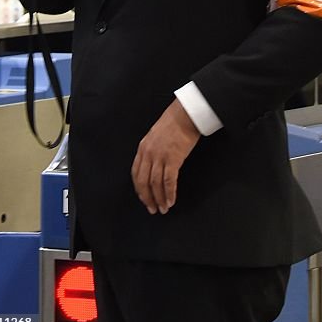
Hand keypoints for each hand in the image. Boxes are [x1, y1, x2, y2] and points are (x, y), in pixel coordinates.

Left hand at [131, 99, 200, 214]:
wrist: (186, 113)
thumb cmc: (175, 121)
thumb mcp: (156, 134)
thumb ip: (151, 149)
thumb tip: (153, 165)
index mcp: (143, 148)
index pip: (135, 174)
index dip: (139, 189)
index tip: (144, 199)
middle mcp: (148, 154)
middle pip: (143, 182)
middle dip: (147, 198)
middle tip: (153, 209)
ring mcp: (160, 156)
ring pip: (156, 184)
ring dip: (160, 199)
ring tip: (164, 208)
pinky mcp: (173, 159)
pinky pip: (169, 181)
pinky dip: (170, 193)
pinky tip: (171, 200)